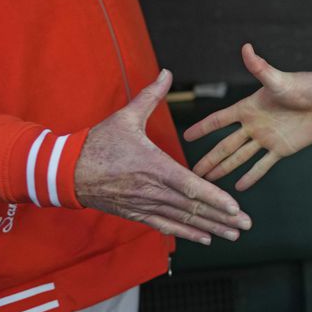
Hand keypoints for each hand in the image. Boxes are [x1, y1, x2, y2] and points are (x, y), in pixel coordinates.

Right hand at [74, 69, 251, 244]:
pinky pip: (165, 226)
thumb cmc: (97, 143)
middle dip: (222, 218)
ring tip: (233, 235)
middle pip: (192, 208)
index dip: (214, 198)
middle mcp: (152, 190)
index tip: (235, 207)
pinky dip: (186, 234)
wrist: (65, 171)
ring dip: (210, 229)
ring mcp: (143, 205)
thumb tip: (166, 72)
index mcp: (153, 166)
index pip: (190, 186)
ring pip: (182, 221)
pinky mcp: (135, 214)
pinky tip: (204, 239)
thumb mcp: (125, 117)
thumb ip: (150, 96)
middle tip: (246, 225)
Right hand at [183, 43, 311, 190]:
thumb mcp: (279, 79)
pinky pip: (263, 165)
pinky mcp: (282, 149)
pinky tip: (239, 186)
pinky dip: (251, 176)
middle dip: (209, 158)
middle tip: (191, 172)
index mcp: (249, 108)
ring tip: (208, 181)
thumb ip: (260, 68)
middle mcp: (254, 125)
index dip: (202, 128)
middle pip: (225, 145)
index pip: (219, 120)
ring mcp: (267, 138)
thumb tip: (247, 48)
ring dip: (224, 169)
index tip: (185, 137)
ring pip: (240, 157)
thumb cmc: (305, 85)